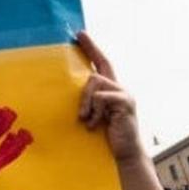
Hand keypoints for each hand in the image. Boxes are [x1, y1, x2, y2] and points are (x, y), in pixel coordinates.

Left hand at [76, 32, 163, 189]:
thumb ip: (84, 104)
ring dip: (85, 101)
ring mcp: (123, 94)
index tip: (80, 34)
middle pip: (101, 65)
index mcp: (109, 91)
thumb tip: (63, 94)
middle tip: (78, 36)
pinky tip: (94, 124)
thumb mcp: (91, 117)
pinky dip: (94, 110)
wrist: (123, 155)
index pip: (100, 64)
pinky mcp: (125, 103)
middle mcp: (118, 88)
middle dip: (90, 48)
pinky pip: (101, 97)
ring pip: (94, 81)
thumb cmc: (105, 138)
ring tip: (84, 118)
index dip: (91, 48)